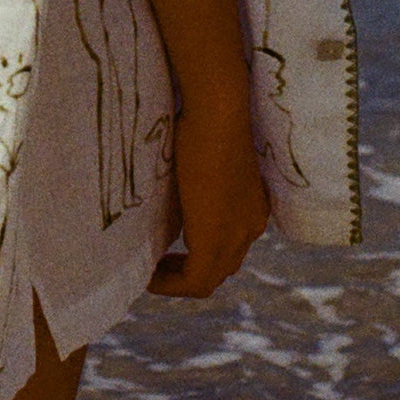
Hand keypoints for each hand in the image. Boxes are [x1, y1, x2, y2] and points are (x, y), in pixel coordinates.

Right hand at [149, 99, 269, 299]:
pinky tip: (149, 276)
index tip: (171, 245)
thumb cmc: (204, 122)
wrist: (217, 115)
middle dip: (189, 269)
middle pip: (223, 265)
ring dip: (179, 279)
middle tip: (158, 263)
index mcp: (251, 205)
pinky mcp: (215, 242)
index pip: (230, 242)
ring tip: (152, 273)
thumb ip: (192, 190)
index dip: (201, 250)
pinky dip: (172, 284)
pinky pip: (196, 282)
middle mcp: (251, 225)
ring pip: (211, 276)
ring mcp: (237, 235)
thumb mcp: (198, 163)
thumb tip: (169, 205)